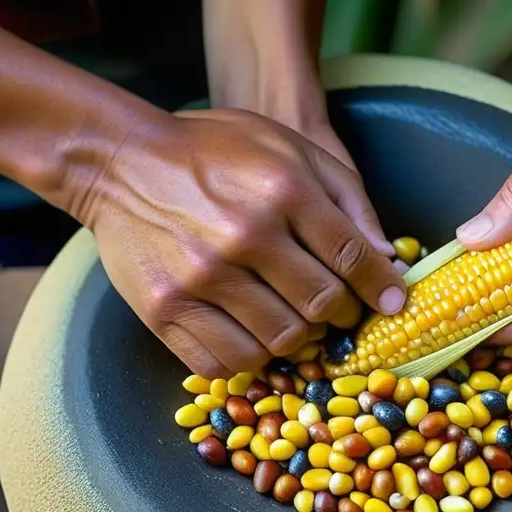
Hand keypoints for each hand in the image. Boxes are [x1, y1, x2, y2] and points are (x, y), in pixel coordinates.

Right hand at [79, 108, 404, 377]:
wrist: (120, 162)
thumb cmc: (215, 152)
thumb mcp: (290, 149)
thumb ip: (346, 199)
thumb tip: (387, 260)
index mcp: (283, 191)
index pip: (351, 258)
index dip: (380, 288)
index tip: (391, 303)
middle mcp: (245, 237)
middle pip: (321, 305)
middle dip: (341, 314)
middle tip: (336, 309)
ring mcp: (202, 278)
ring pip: (279, 342)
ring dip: (298, 339)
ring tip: (294, 321)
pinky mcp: (165, 310)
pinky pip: (225, 363)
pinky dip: (249, 359)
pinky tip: (252, 336)